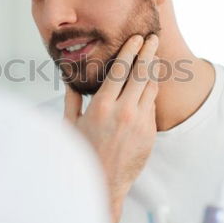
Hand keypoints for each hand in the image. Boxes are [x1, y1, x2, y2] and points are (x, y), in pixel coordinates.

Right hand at [64, 34, 159, 222]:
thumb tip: (70, 78)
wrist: (103, 184)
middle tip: (153, 39)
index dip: (130, 50)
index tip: (136, 38)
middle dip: (148, 53)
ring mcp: (140, 123)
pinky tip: (149, 84)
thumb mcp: (70, 125)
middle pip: (141, 73)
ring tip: (153, 57)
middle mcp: (124, 112)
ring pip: (151, 88)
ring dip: (153, 71)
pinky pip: (152, 107)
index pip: (121, 70)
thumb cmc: (81, 154)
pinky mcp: (150, 134)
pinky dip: (150, 93)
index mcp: (102, 106)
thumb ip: (72, 98)